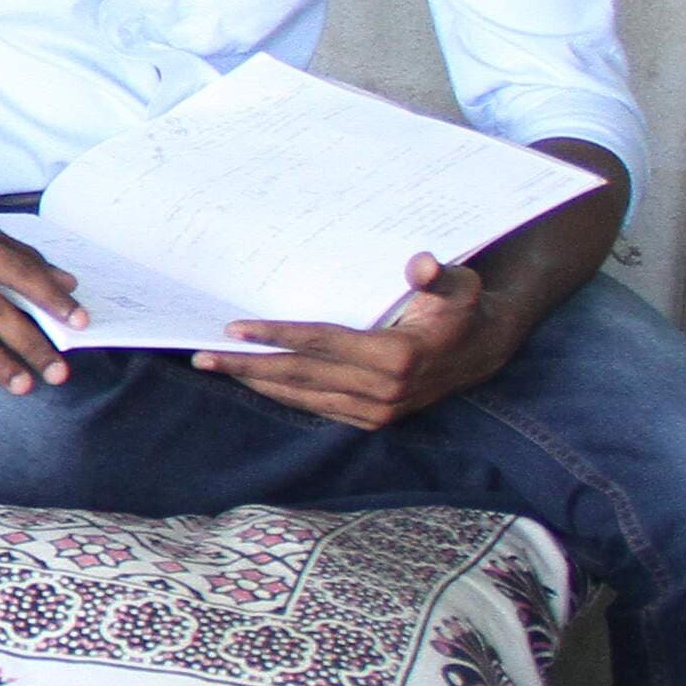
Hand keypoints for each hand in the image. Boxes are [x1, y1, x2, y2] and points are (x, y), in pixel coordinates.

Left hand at [200, 253, 511, 430]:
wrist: (483, 351)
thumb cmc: (461, 308)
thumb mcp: (460, 285)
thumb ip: (439, 275)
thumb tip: (420, 265)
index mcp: (397, 357)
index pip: (322, 344)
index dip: (277, 336)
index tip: (235, 329)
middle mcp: (383, 390)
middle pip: (301, 375)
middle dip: (248, 365)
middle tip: (201, 355)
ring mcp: (378, 410)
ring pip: (303, 396)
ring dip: (256, 382)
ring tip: (215, 367)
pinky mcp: (373, 420)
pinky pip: (316, 407)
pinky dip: (282, 395)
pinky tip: (253, 382)